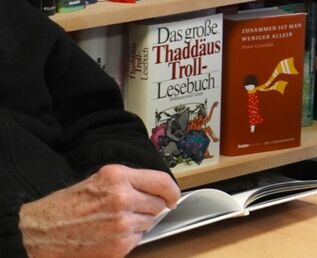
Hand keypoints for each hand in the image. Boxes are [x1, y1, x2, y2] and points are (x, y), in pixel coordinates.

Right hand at [20, 164, 180, 257]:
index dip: (171, 191)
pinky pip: (138, 240)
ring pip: (149, 223)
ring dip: (138, 224)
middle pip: (158, 204)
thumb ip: (127, 183)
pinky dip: (128, 239)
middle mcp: (123, 198)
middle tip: (129, 210)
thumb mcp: (97, 181)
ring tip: (113, 222)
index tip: (173, 197)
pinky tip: (109, 235)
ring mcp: (122, 224)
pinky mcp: (119, 246)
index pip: (162, 181)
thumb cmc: (64, 207)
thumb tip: (155, 190)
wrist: (38, 233)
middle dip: (149, 208)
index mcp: (117, 177)